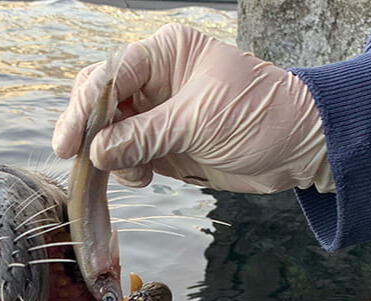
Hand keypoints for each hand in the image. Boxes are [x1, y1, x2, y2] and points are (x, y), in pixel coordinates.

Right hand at [53, 24, 333, 193]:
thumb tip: (97, 153)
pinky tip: (145, 177)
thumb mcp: (199, 122)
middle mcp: (155, 80)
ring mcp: (156, 114)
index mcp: (165, 54)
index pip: (109, 74)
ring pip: (106, 132)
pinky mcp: (161, 145)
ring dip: (110, 156)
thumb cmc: (261, 117)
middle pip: (98, 100)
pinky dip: (125, 170)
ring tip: (134, 172)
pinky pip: (124, 156)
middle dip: (88, 130)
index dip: (85, 107)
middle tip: (78, 159)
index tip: (70, 142)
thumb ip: (144, 136)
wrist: (300, 149)